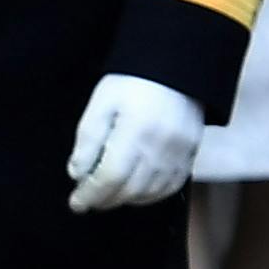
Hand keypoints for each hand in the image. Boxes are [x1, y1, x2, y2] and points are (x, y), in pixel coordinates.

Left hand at [62, 75, 204, 214]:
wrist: (175, 66)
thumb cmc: (132, 81)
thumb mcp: (101, 103)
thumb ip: (88, 140)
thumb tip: (78, 174)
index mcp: (135, 132)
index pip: (110, 177)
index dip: (91, 194)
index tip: (76, 203)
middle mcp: (160, 147)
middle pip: (130, 189)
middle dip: (105, 200)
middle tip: (88, 201)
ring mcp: (180, 153)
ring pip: (151, 192)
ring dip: (126, 200)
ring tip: (109, 196)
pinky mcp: (192, 153)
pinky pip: (172, 186)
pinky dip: (151, 195)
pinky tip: (136, 192)